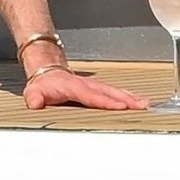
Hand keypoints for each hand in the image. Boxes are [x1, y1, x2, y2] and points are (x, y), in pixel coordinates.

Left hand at [23, 66, 148, 110]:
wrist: (46, 73)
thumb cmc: (43, 86)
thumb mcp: (34, 92)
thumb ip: (34, 98)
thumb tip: (35, 104)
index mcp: (73, 87)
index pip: (92, 96)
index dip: (106, 101)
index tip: (120, 106)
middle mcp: (87, 85)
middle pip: (109, 92)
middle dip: (126, 99)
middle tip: (141, 106)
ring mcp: (95, 86)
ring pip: (115, 91)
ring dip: (130, 97)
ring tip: (145, 104)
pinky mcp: (99, 88)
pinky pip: (115, 92)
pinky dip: (128, 96)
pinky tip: (139, 101)